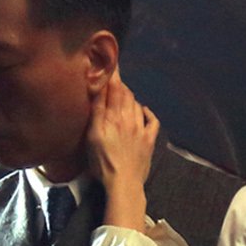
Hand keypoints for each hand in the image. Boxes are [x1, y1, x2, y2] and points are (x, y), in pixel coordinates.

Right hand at [86, 71, 158, 229]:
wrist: (124, 184)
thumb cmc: (103, 163)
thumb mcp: (93, 137)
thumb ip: (97, 112)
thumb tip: (99, 89)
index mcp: (115, 116)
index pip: (115, 88)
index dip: (113, 74)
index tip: (111, 61)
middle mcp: (130, 118)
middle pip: (126, 94)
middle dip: (119, 84)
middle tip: (112, 79)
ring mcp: (141, 129)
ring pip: (137, 104)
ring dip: (130, 97)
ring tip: (122, 94)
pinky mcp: (149, 140)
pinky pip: (152, 120)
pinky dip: (147, 112)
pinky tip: (142, 110)